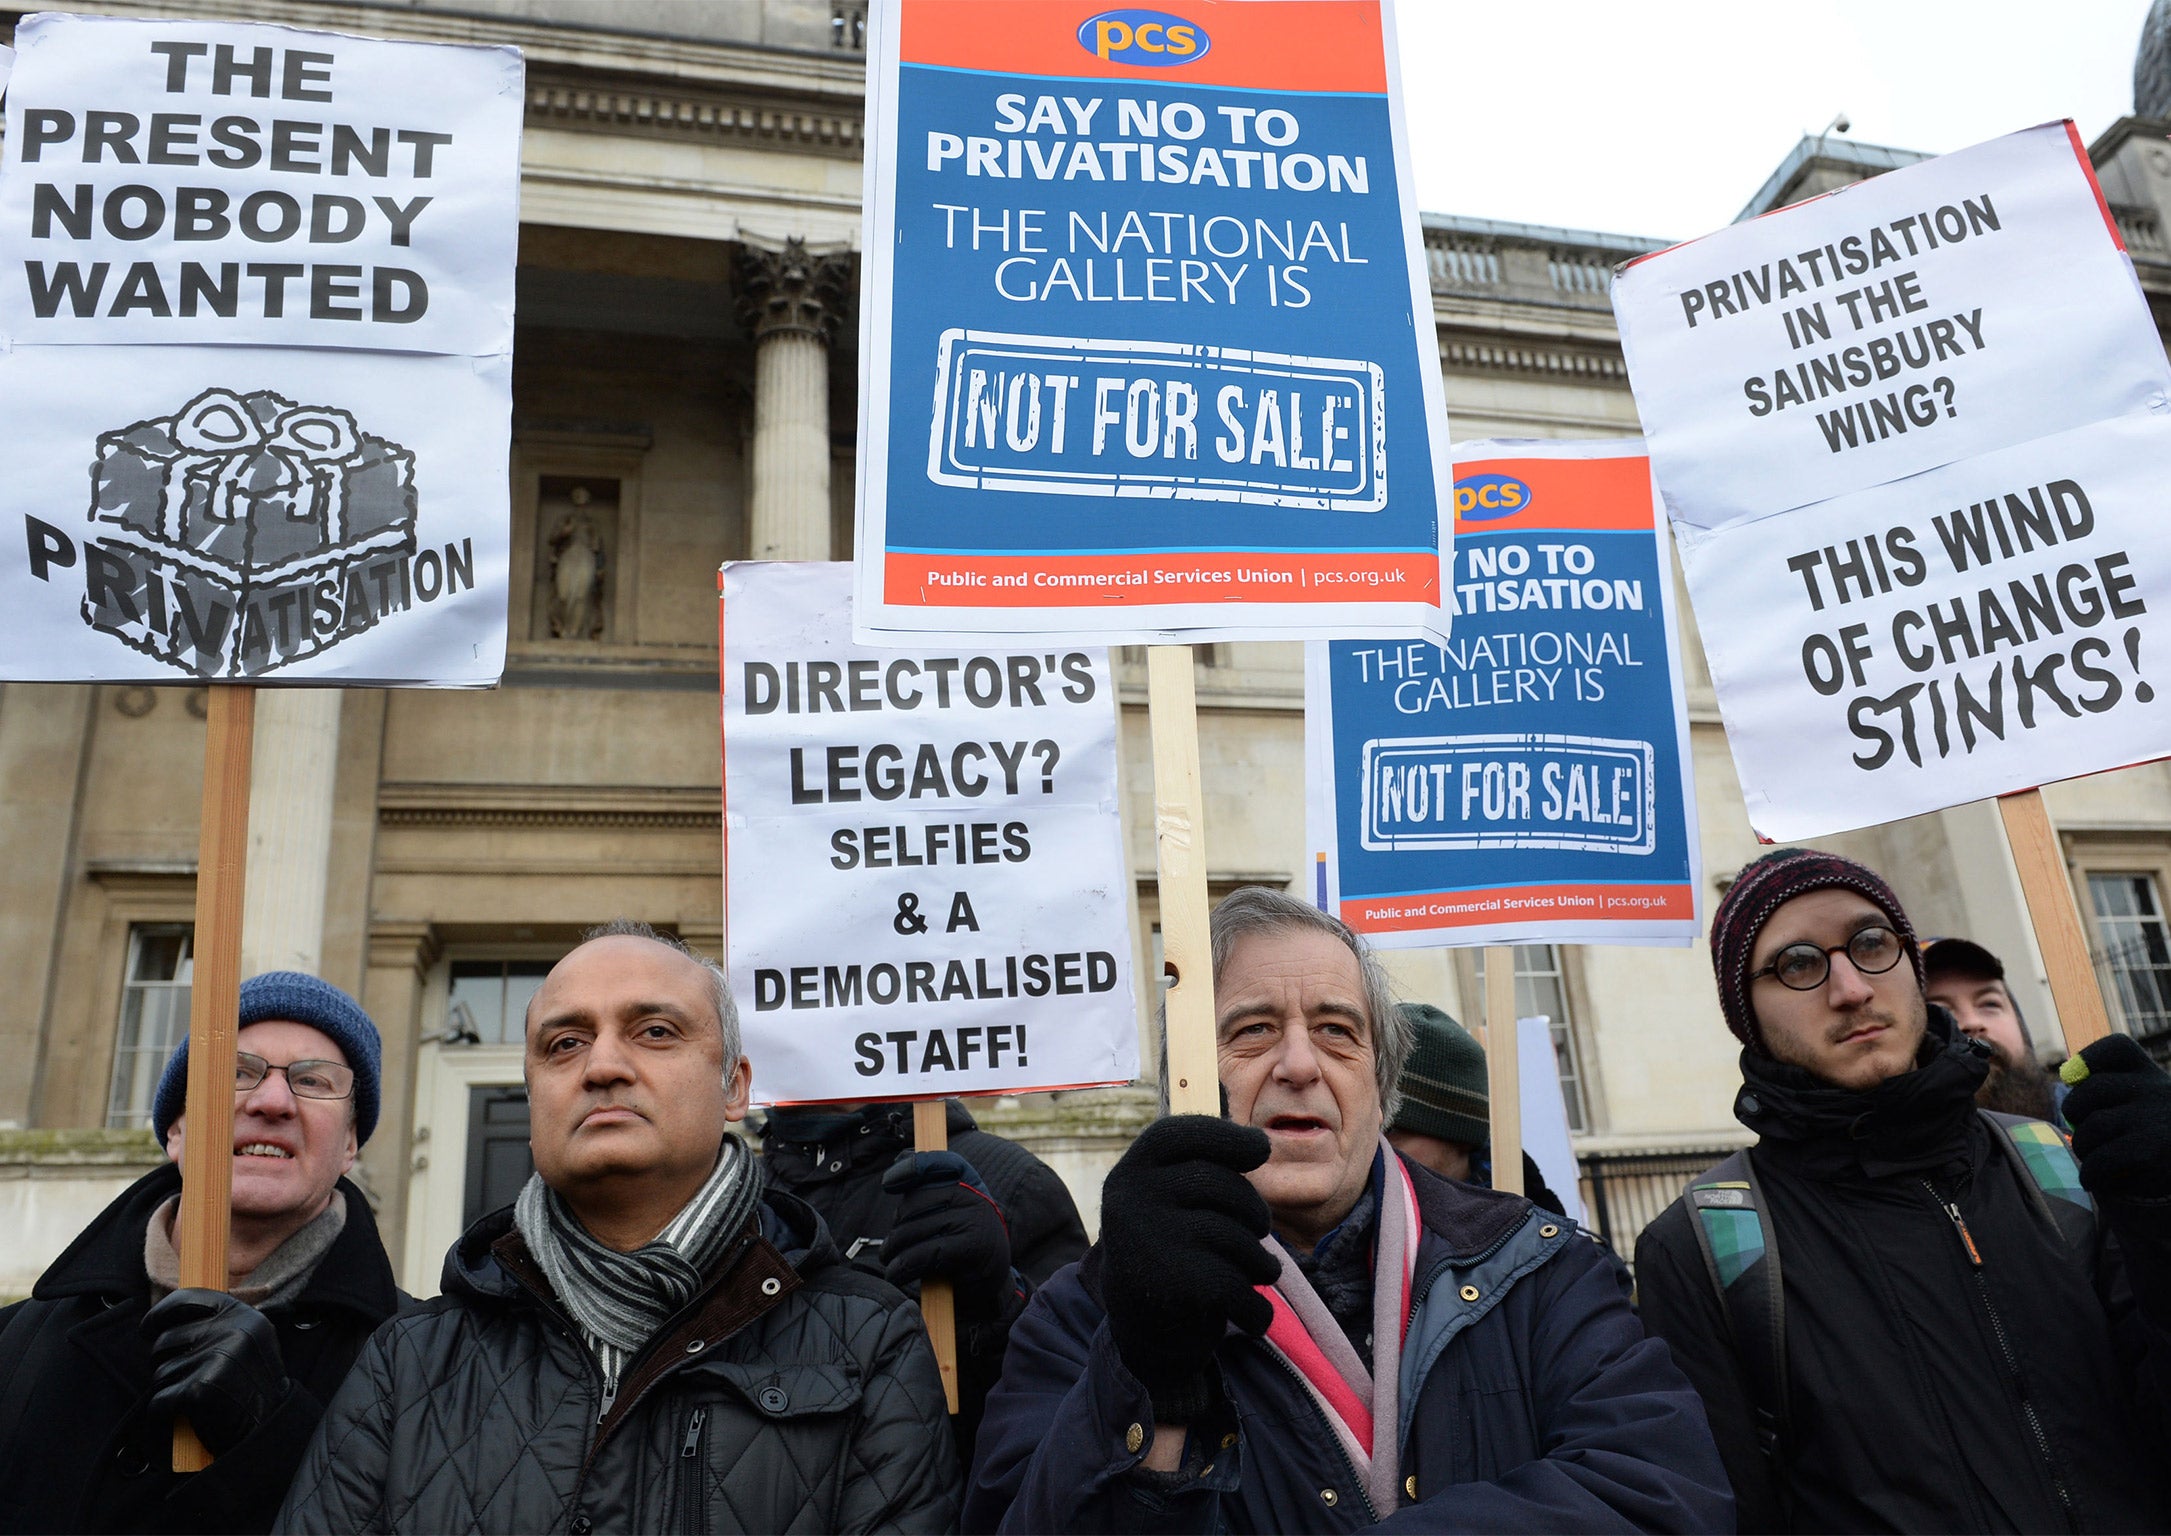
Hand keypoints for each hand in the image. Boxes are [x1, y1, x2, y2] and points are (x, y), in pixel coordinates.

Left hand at [143, 1289, 287, 1455]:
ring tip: (195, 1402)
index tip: (148, 1328)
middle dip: (166, 1363)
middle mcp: (232, 1330)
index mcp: (244, 1315)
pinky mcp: (199, 1389)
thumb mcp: (247, 1345)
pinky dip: (163, 1417)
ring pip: (160, 1372)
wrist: (268, 1433)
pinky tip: (184, 1420)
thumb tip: (167, 1320)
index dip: (160, 1313)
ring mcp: (217, 1358)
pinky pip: (158, 1401)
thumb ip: (218, 1327)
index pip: (188, 1299)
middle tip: (188, 1381)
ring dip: (169, 1391)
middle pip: (165, 1340)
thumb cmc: (251, 1391)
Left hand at [882, 1150, 1012, 1305]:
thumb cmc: (962, 1242)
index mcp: (969, 1181)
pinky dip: (903, 1267)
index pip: (939, 1162)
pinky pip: (924, 1254)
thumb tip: (900, 1158)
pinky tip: (897, 1273)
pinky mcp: (971, 1249)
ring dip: (894, 1251)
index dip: (910, 1168)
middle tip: (892, 1246)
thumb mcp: (951, 1210)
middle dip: (896, 1227)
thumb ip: (929, 1186)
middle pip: (915, 1202)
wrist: (993, 1280)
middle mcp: (974, 1196)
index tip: (888, 1184)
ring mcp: (975, 1220)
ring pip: (914, 1231)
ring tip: (890, 1263)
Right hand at [1097, 1115, 1279, 1422]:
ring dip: (1263, 1265)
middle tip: (1259, 1232)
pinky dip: (1256, 1309)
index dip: (1226, 1136)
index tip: (1261, 1149)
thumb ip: (1204, 1166)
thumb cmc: (1173, 1246)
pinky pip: (1239, 1287)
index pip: (1181, 1134)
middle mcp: (1132, 1201)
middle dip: (1255, 1213)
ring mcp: (1150, 1240)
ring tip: (1258, 1275)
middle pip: (1224, 1187)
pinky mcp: (1172, 1284)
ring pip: (1239, 1239)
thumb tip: (1260, 1143)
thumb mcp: (1171, 1197)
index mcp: (1131, 1172)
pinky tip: (1252, 1314)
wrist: (1140, 1327)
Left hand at [2066, 1034, 2170, 1203]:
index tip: (2074, 1078)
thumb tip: (2070, 1074)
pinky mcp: (2153, 1153)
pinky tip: (2096, 1180)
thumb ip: (2111, 1090)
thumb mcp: (2143, 1105)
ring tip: (2091, 1160)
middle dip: (2075, 1113)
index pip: (2118, 1048)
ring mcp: (2155, 1120)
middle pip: (2091, 1089)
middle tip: (2083, 1131)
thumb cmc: (2157, 1136)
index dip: (2088, 1059)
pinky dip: (2091, 1174)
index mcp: (2152, 1074)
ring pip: (2092, 1127)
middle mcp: (2157, 1090)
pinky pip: (2100, 1160)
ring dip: (2082, 1148)